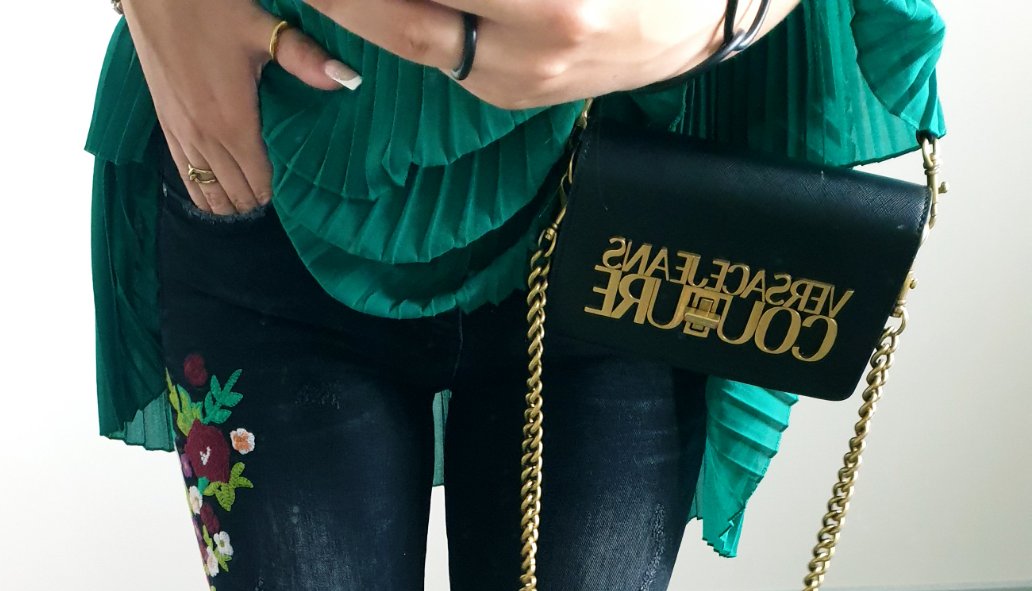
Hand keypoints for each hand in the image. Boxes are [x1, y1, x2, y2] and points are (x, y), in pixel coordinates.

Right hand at [120, 0, 362, 214]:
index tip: (290, 191)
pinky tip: (213, 197)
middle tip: (273, 196)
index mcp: (234, 123)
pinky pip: (183, 176)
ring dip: (230, 201)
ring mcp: (182, 136)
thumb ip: (304, 59)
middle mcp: (206, 139)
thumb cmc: (211, 7)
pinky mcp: (165, 126)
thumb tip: (349, 79)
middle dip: (256, 201)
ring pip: (208, 192)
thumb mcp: (262, 29)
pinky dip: (202, 191)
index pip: (259, 183)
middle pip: (236, 194)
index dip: (276, 193)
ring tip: (247, 202)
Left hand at [290, 0, 804, 111]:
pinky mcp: (515, 97)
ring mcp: (519, 84)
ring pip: (412, 39)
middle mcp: (528, 50)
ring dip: (359, 8)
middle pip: (402, 19)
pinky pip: (439, 53)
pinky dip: (399, 18)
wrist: (715, 12)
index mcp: (550, 4)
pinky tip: (372, 5)